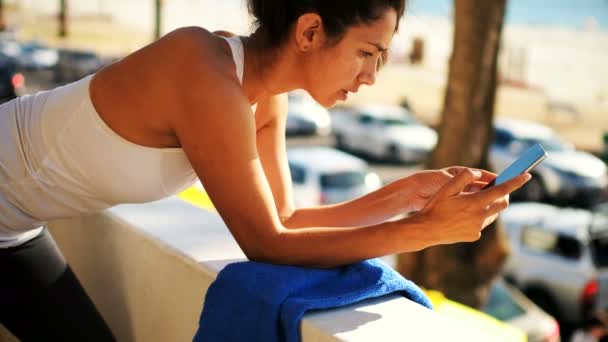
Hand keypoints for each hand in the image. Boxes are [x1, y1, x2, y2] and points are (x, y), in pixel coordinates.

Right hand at [406, 169, 530, 246]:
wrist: (426, 230)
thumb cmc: (434, 207)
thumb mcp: (446, 188)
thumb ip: (463, 177)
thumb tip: (478, 173)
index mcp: (474, 202)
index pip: (501, 190)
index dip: (516, 182)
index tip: (527, 175)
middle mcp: (480, 216)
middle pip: (503, 203)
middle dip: (504, 195)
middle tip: (498, 188)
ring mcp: (478, 228)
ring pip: (494, 214)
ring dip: (491, 205)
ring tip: (477, 201)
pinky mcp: (475, 236)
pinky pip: (483, 223)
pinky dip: (480, 216)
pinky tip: (466, 215)